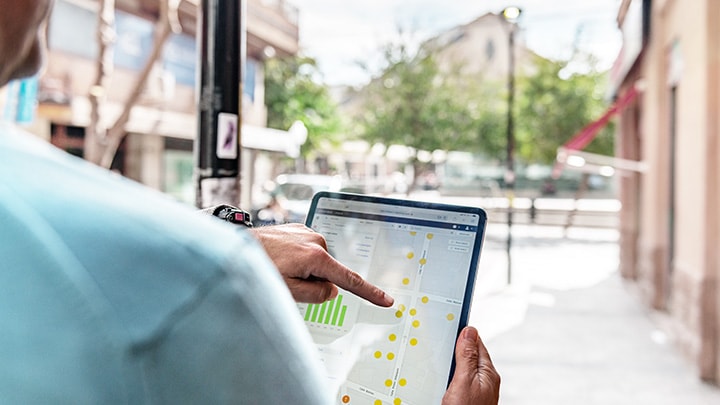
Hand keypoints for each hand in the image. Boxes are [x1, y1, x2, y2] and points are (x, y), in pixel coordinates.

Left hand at [250, 223, 393, 306]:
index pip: (349, 281)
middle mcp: (315, 240)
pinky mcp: (298, 228)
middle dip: (314, 280)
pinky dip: (297, 258)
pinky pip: (305, 250)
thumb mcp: (289, 292)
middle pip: (327, 271)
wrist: (235, 244)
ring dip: (303, 268)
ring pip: (315, 261)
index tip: (386, 300)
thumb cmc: (258, 267)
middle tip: (289, 281)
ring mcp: (306, 232)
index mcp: (316, 256)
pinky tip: (279, 258)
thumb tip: (331, 290)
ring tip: (279, 267)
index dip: (369, 292)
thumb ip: (316, 294)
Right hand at [442, 327, 500, 404]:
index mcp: (488, 372)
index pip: (476, 343)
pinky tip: (442, 379)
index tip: (449, 324)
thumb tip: (470, 331)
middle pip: (469, 356)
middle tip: (440, 345)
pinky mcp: (467, 398)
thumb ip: (467, 356)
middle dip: (455, 349)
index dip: (462, 333)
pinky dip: (450, 377)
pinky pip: (458, 380)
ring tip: (439, 361)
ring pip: (462, 368)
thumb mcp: (464, 380)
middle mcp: (485, 381)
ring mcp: (477, 390)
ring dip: (451, 364)